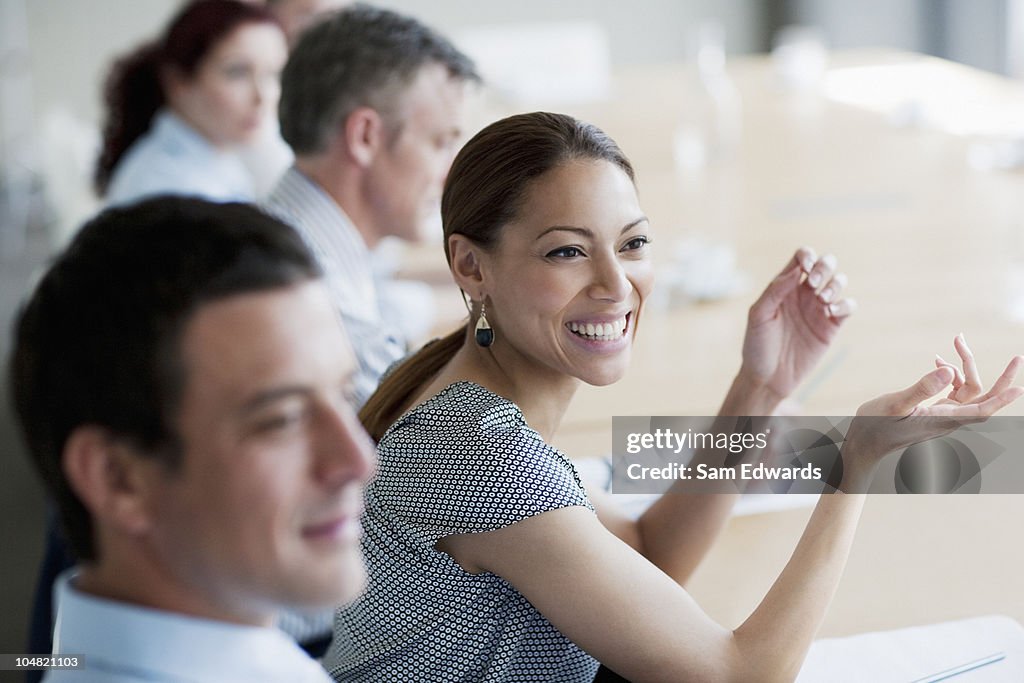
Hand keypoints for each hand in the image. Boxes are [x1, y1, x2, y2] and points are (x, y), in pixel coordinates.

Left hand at [739, 247, 854, 403]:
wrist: (767, 378)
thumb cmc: (757, 345)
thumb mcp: (758, 315)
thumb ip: (775, 290)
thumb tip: (797, 270)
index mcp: (784, 286)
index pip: (801, 258)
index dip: (807, 256)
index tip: (804, 269)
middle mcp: (803, 294)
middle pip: (825, 265)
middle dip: (825, 266)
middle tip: (813, 283)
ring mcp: (818, 309)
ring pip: (839, 283)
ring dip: (835, 284)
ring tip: (823, 300)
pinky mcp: (831, 327)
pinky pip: (848, 307)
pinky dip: (845, 304)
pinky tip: (830, 312)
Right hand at [842, 341, 1023, 485]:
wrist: (865, 444)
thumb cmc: (875, 427)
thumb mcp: (895, 404)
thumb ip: (922, 388)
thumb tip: (950, 372)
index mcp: (942, 419)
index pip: (982, 410)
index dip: (1002, 399)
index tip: (1019, 387)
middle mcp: (948, 418)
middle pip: (983, 397)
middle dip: (999, 377)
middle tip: (1017, 358)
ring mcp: (942, 415)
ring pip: (968, 390)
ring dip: (966, 367)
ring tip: (955, 342)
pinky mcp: (934, 412)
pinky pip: (954, 392)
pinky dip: (951, 374)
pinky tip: (936, 362)